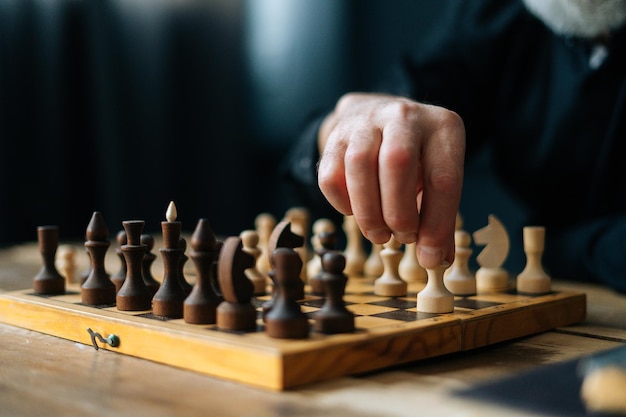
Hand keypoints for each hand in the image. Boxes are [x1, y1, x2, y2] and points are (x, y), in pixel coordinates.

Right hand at [317, 93, 464, 267]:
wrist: (378, 115)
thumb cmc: (416, 158)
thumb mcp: (437, 178)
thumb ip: (439, 219)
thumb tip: (436, 260)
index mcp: (443, 127)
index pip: (443, 178)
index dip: (436, 224)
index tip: (429, 256)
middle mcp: (405, 116)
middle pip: (398, 162)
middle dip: (398, 212)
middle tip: (402, 238)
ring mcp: (367, 121)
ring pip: (359, 164)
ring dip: (368, 212)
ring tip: (378, 234)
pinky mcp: (336, 134)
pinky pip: (330, 174)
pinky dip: (341, 202)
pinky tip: (355, 212)